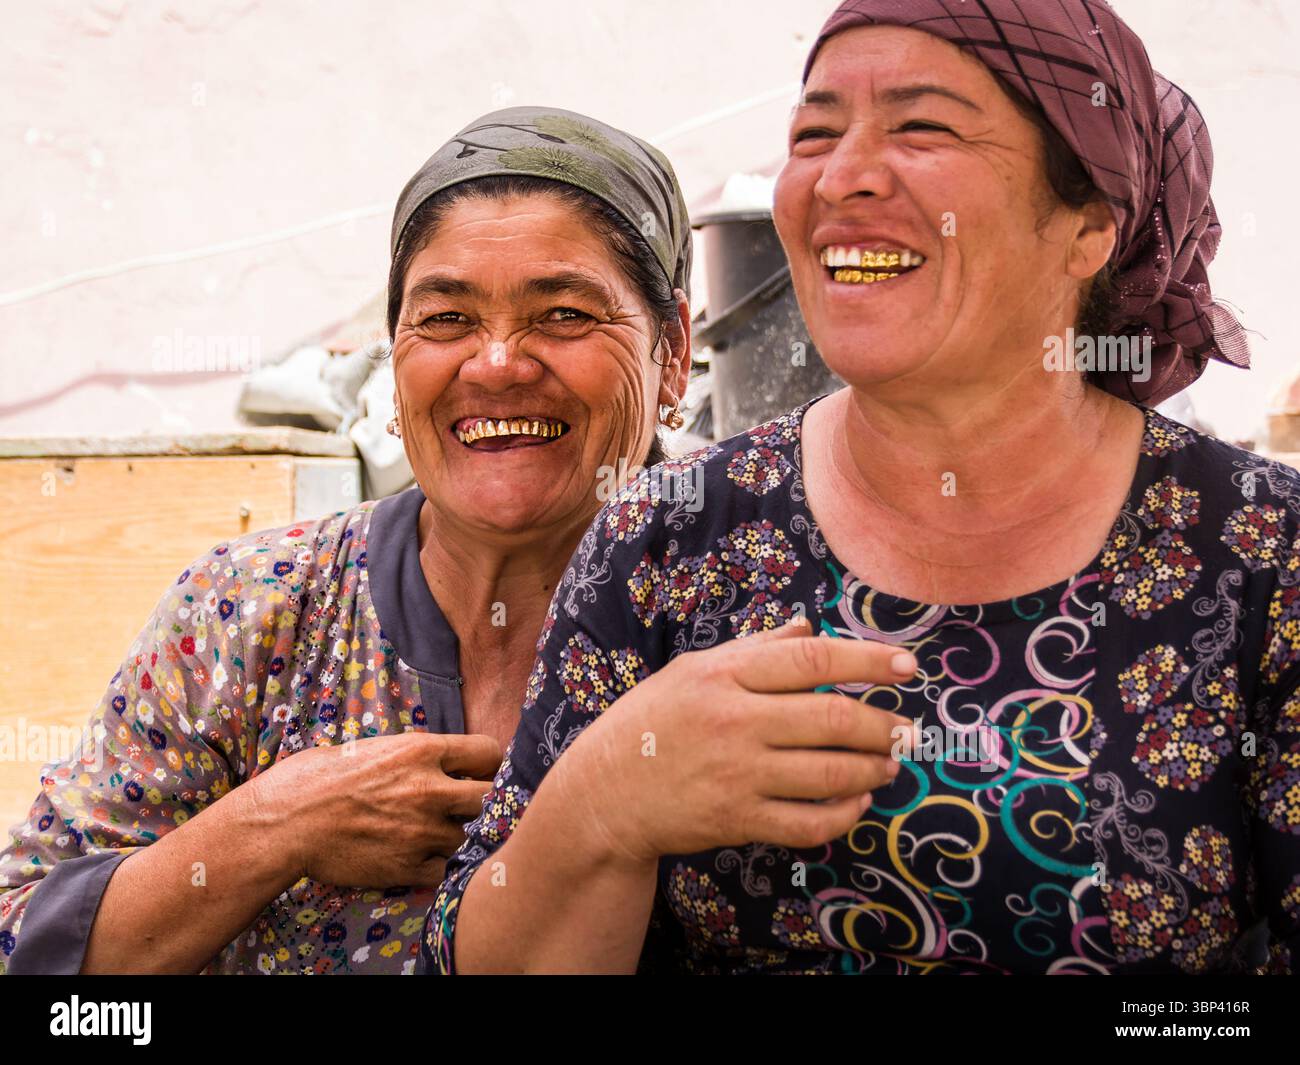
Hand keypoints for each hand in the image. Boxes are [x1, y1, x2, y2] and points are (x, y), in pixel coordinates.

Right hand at [243, 731, 500, 887]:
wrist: (284, 823)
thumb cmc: (318, 779)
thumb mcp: (374, 747)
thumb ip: (415, 755)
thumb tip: (443, 762)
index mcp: (421, 751)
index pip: (489, 752)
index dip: (488, 764)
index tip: (478, 773)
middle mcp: (429, 790)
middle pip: (491, 796)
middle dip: (480, 801)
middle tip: (462, 806)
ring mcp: (421, 831)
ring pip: (468, 836)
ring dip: (453, 835)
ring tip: (422, 831)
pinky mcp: (408, 867)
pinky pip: (444, 869)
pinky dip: (433, 865)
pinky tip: (411, 855)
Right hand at [554, 618, 917, 862]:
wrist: (604, 794)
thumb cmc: (652, 722)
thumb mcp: (693, 671)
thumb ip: (754, 650)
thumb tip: (808, 629)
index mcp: (724, 675)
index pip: (812, 659)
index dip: (868, 661)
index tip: (908, 667)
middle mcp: (734, 721)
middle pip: (831, 717)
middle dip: (882, 725)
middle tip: (906, 730)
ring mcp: (736, 774)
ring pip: (829, 773)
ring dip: (872, 769)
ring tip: (888, 764)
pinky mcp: (736, 821)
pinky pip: (808, 822)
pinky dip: (843, 814)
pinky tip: (856, 803)